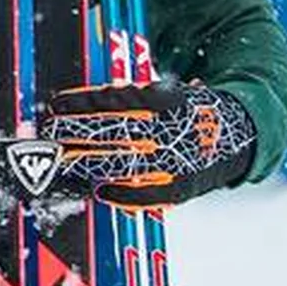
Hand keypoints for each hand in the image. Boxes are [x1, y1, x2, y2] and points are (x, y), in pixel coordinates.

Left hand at [45, 79, 254, 205]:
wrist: (236, 135)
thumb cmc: (186, 111)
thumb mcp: (164, 91)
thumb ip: (127, 98)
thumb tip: (77, 101)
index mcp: (169, 100)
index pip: (117, 100)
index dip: (83, 102)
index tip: (57, 104)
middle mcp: (173, 130)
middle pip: (114, 131)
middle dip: (77, 133)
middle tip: (50, 134)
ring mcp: (177, 159)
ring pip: (124, 163)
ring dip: (89, 163)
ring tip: (63, 162)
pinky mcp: (181, 186)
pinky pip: (145, 194)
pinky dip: (120, 194)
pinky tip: (98, 191)